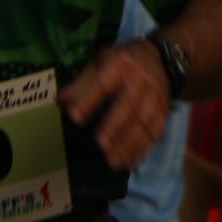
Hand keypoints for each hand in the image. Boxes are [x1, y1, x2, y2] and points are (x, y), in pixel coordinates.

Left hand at [59, 43, 169, 170]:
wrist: (160, 59)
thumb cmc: (123, 63)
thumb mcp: (100, 64)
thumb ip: (80, 85)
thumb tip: (59, 102)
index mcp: (120, 66)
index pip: (103, 84)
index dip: (89, 100)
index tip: (75, 116)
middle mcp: (140, 81)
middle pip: (128, 106)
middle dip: (115, 126)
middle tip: (100, 143)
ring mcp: (154, 99)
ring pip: (142, 124)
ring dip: (128, 144)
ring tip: (113, 161)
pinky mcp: (162, 113)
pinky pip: (153, 133)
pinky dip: (141, 150)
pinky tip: (128, 162)